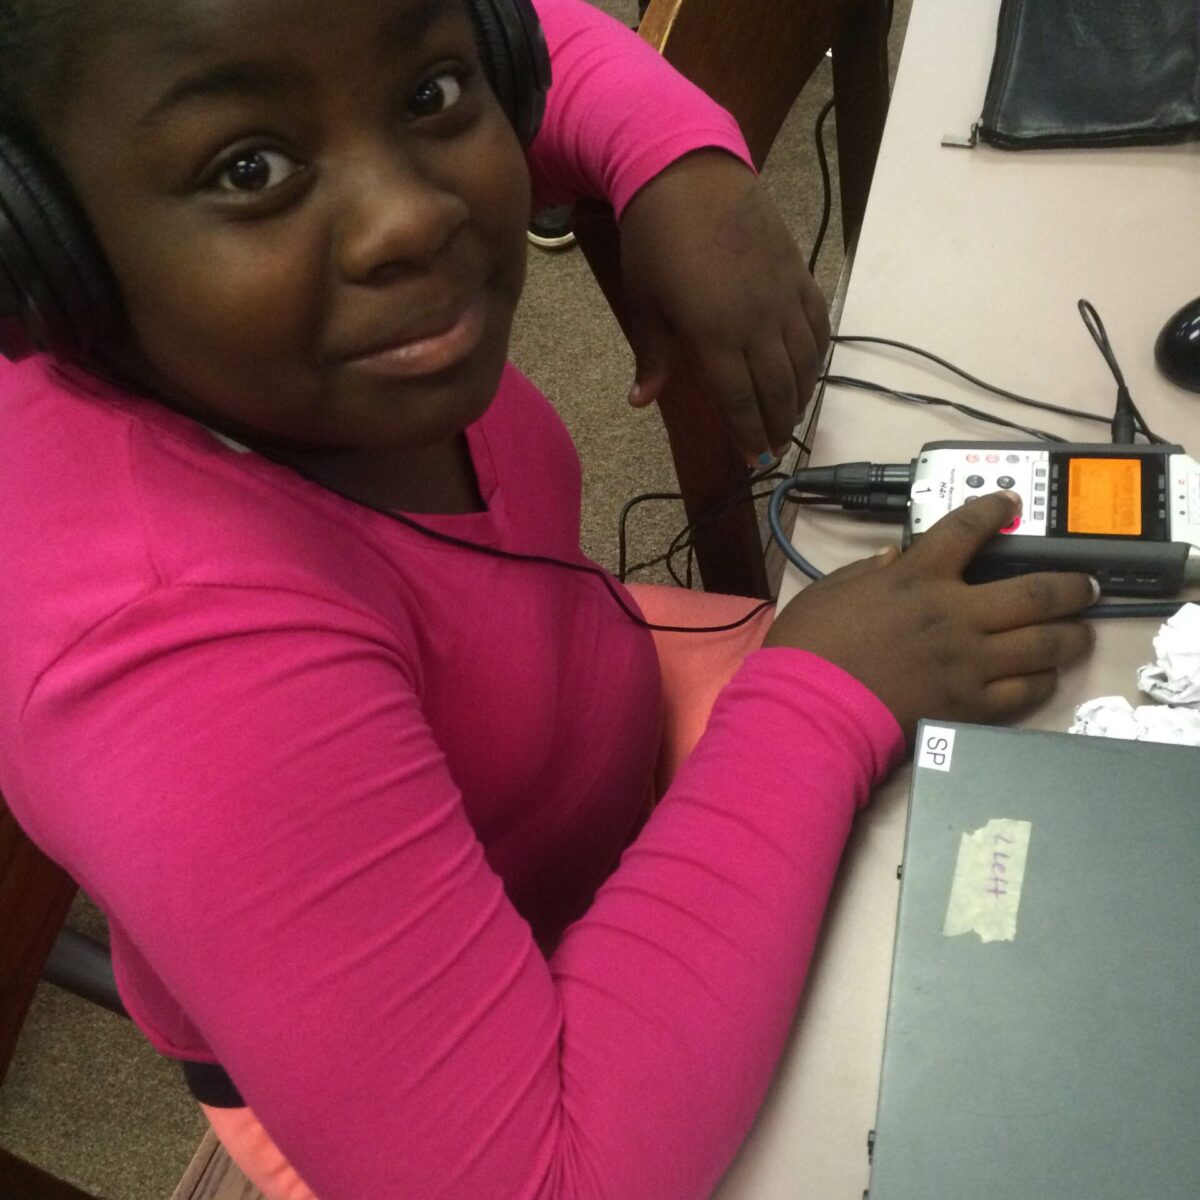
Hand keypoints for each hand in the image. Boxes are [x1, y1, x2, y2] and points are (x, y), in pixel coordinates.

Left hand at [617, 150, 828, 464]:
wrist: (689, 173)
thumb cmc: (655, 239)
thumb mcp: (644, 301)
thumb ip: (652, 355)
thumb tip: (641, 401)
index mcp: (716, 333)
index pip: (739, 400)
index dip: (748, 435)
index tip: (752, 462)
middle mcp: (758, 322)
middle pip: (777, 389)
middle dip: (777, 425)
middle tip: (773, 450)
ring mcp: (783, 297)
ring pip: (804, 362)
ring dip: (799, 397)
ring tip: (790, 420)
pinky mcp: (798, 274)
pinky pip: (818, 326)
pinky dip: (817, 356)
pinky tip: (809, 371)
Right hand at [764, 492, 1096, 740]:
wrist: (810, 709)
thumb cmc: (810, 648)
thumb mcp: (828, 591)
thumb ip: (866, 571)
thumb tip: (892, 557)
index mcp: (917, 578)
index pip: (968, 528)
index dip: (995, 510)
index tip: (1010, 505)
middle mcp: (956, 613)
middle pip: (1036, 591)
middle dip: (1071, 586)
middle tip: (1085, 586)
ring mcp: (969, 661)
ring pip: (1044, 643)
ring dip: (1071, 635)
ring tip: (1079, 632)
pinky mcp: (970, 705)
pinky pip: (1025, 691)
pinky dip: (1041, 681)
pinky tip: (1044, 676)